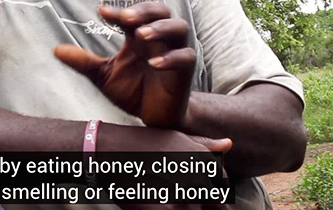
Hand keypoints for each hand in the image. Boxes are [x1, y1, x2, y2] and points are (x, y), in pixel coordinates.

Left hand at [54, 3, 195, 127]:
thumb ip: (84, 62)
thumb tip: (56, 50)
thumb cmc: (131, 91)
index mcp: (138, 36)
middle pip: (161, 11)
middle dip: (145, 11)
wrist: (153, 118)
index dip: (118, 11)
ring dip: (160, 28)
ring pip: (179, 27)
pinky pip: (186, 57)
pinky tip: (154, 64)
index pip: (132, 15)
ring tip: (141, 35)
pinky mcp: (185, 71)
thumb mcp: (103, 76)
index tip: (101, 12)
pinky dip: (172, 58)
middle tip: (126, 18)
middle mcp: (158, 39)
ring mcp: (174, 52)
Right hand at [102, 126, 231, 209]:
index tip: (188, 189)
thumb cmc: (142, 143)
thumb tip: (228, 144)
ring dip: (179, 207)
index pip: (221, 191)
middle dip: (195, 203)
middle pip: (209, 206)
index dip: (210, 195)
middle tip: (168, 188)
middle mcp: (196, 178)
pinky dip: (165, 209)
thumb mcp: (175, 138)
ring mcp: (182, 196)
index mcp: (202, 161)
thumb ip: (204, 145)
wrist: (111, 152)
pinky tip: (153, 201)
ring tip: (159, 190)